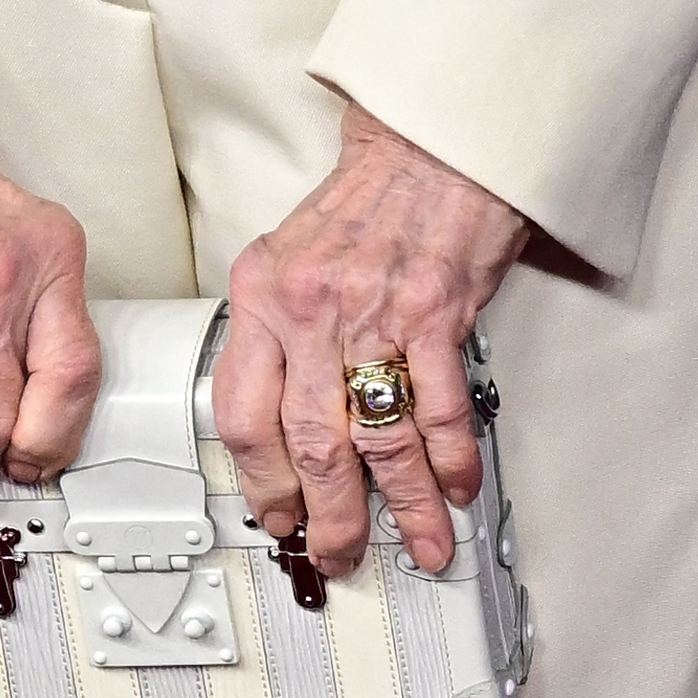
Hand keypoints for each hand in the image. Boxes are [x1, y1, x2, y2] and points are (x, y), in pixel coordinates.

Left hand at [216, 103, 525, 579]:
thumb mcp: (291, 257)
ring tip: (416, 543)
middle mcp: (311, 309)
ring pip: (377, 436)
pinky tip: (454, 487)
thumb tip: (288, 421)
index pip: (243, 414)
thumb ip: (282, 333)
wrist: (433, 143)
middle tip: (340, 554)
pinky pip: (437, 405)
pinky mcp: (436, 311)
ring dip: (400, 504)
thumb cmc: (371, 200)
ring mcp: (375, 312)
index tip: (277, 516)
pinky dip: (448, 456)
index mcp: (263, 297)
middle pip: (309, 442)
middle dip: (330, 515)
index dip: (260, 481)